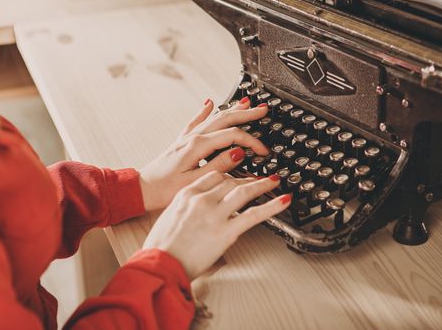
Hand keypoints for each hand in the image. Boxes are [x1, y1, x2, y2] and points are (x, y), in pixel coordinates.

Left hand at [139, 98, 268, 211]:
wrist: (142, 189)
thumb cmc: (165, 189)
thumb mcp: (195, 181)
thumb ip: (218, 166)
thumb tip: (238, 153)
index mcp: (198, 146)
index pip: (233, 136)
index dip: (252, 142)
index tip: (263, 151)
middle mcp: (192, 138)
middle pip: (225, 119)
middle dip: (246, 114)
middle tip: (263, 110)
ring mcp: (187, 137)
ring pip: (214, 118)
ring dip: (231, 109)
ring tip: (246, 102)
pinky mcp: (182, 141)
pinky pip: (196, 121)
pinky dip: (204, 111)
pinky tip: (209, 103)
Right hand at [142, 171, 291, 279]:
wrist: (158, 265)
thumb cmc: (160, 247)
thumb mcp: (169, 218)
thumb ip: (186, 209)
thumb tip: (199, 211)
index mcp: (186, 194)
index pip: (213, 176)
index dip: (230, 175)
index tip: (238, 176)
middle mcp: (201, 200)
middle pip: (230, 182)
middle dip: (248, 179)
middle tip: (260, 179)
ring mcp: (214, 215)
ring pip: (244, 192)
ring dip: (262, 185)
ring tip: (274, 182)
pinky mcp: (225, 232)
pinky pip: (253, 214)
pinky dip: (272, 205)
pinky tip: (282, 200)